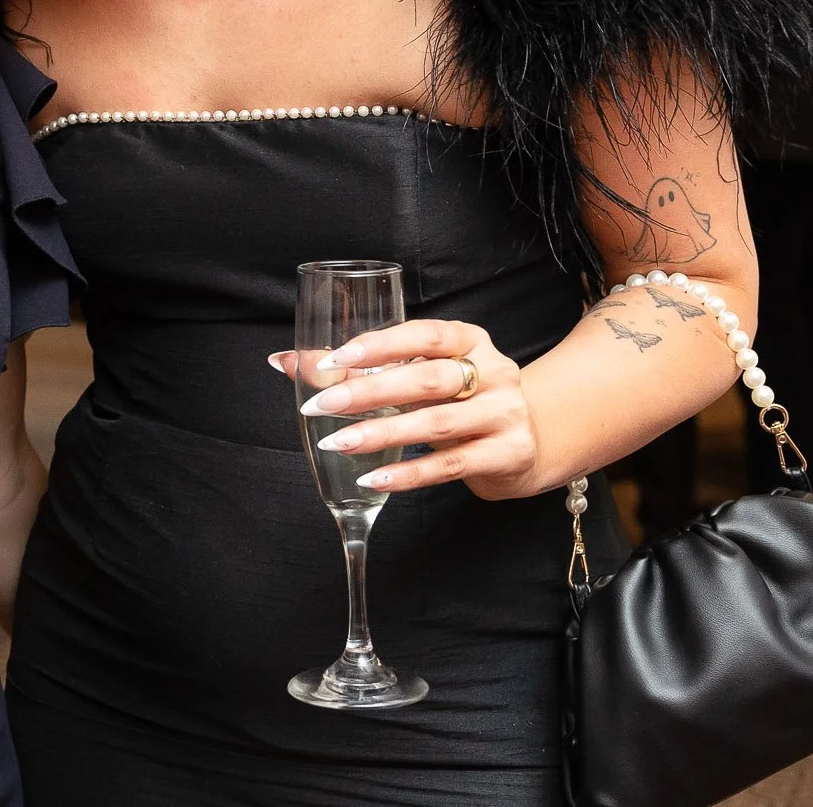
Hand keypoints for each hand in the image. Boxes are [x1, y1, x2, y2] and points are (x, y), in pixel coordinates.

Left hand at [271, 318, 543, 500]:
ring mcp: (504, 413)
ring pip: (436, 423)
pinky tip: (372, 477)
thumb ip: (357, 368)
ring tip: (336, 442)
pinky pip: (449, 465)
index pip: (425, 334)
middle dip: (370, 391)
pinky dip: (407, 474)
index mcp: (470, 340)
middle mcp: (493, 371)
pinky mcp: (506, 453)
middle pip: (428, 379)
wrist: (529, 441)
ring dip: (381, 433)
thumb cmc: (459, 399)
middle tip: (322, 404)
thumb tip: (283, 360)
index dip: (381, 344)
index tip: (336, 358)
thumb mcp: (420, 375)